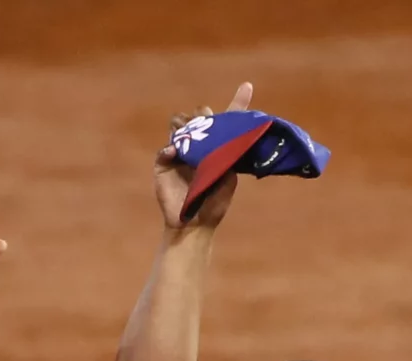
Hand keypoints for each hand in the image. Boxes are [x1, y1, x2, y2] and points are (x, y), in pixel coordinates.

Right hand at [152, 81, 254, 229]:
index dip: (238, 102)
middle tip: (208, 125)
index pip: (228, 120)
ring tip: (189, 133)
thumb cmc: (215, 203)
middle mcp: (199, 145)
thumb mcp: (229, 177)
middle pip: (199, 117)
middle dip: (204, 116)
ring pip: (179, 125)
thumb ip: (229, 155)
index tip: (247, 86)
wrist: (195, 224)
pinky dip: (169, 149)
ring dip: (184, 125)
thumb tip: (231, 135)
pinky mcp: (164, 165)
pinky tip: (175, 152)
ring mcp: (180, 153)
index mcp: (218, 147)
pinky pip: (164, 150)